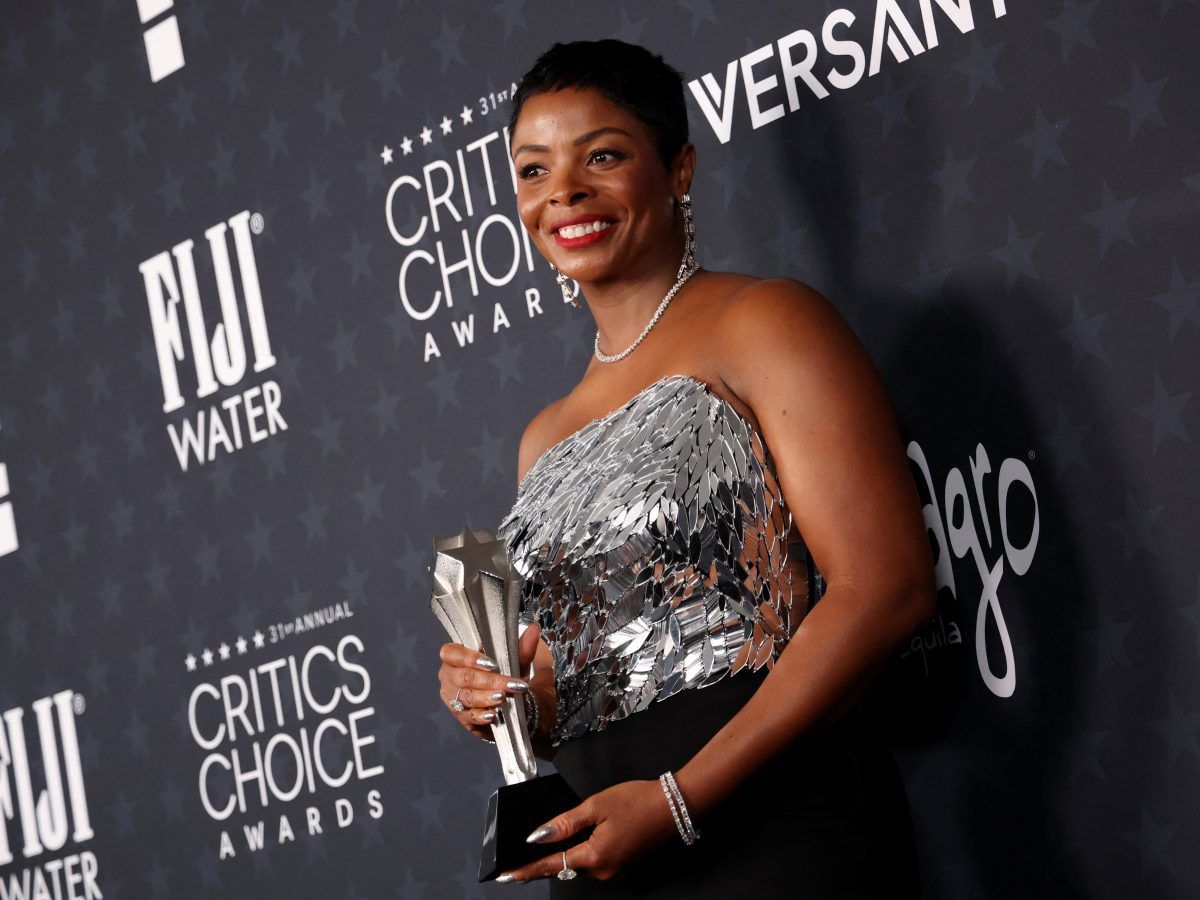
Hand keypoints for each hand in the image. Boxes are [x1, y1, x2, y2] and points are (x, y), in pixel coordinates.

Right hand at [437, 624, 541, 742]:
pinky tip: (493, 715)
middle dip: (488, 681)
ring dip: (486, 697)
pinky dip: (481, 715)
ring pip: (466, 697)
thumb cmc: (505, 676)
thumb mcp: (516, 663)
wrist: (509, 703)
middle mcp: (449, 676)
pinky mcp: (460, 716)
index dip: (468, 657)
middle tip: (508, 685)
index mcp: (456, 656)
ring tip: (502, 697)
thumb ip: (522, 648)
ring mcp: (452, 697)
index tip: (492, 664)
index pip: (450, 652)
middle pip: (464, 677)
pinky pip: (468, 716)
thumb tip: (534, 629)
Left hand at [497, 779, 678, 881]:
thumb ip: (566, 823)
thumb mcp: (597, 806)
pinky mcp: (622, 864)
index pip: (552, 865)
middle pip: (565, 866)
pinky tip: (576, 838)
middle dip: (544, 860)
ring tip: (546, 841)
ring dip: (564, 854)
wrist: (675, 805)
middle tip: (519, 857)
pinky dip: (581, 851)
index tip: (506, 874)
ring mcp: (615, 870)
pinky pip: (593, 861)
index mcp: (595, 857)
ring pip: (579, 863)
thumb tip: (538, 837)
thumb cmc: (637, 800)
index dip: (527, 870)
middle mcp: (604, 871)